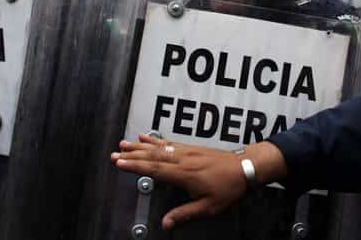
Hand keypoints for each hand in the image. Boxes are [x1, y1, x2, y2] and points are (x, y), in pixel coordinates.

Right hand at [111, 134, 286, 229]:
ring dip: (139, 146)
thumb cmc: (229, 187)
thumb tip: (166, 223)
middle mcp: (182, 159)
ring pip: (158, 147)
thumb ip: (185, 214)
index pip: (154, 169)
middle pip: (152, 156)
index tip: (120, 163)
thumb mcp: (208, 207)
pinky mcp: (190, 148)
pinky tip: (146, 137)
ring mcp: (186, 152)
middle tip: (115, 154)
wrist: (245, 168)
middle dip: (132, 155)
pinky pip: (168, 142)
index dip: (135, 166)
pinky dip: (155, 140)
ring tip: (124, 143)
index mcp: (184, 174)